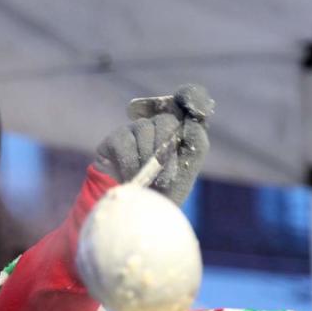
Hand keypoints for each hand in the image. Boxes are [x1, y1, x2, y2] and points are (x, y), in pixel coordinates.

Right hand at [92, 84, 212, 204]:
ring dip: (149, 158)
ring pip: (144, 129)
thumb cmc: (167, 191)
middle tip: (166, 174)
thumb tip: (193, 122)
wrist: (140, 213)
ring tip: (149, 180)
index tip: (192, 103)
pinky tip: (132, 177)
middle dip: (167, 148)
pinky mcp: (114, 139)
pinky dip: (131, 162)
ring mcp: (134, 131)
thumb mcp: (188, 169)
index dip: (190, 97)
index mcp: (177, 131)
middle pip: (165, 121)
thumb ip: (197, 144)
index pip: (186, 102)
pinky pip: (124, 141)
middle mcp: (155, 126)